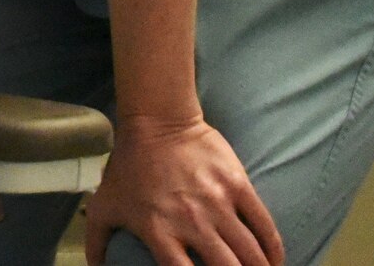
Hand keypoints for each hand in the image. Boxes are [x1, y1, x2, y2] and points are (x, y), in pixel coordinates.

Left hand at [85, 115, 283, 265]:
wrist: (156, 121)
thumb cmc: (129, 166)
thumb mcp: (104, 204)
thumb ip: (98, 242)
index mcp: (158, 230)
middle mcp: (190, 220)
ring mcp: (217, 202)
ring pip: (250, 252)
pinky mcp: (237, 185)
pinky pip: (264, 224)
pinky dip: (274, 248)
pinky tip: (275, 262)